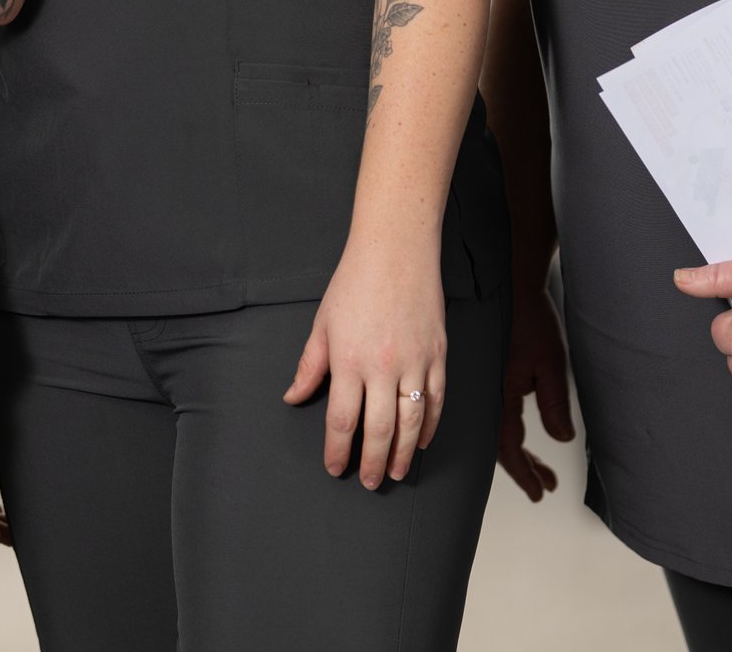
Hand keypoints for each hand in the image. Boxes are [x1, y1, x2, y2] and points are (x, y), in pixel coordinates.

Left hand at [284, 232, 446, 488]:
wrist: (396, 249)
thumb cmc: (355, 282)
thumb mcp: (323, 324)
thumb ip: (310, 366)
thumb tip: (293, 397)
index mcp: (348, 360)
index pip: (341, 419)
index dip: (337, 450)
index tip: (335, 467)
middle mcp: (383, 366)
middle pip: (378, 429)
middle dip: (372, 462)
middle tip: (370, 482)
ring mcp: (415, 361)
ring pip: (410, 421)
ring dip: (403, 452)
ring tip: (396, 472)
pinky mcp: (437, 354)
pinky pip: (436, 400)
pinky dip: (429, 425)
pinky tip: (421, 440)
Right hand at [498, 281, 574, 499]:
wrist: (513, 285)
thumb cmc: (531, 318)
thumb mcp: (551, 363)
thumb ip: (554, 403)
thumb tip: (561, 439)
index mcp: (500, 395)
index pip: (508, 448)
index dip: (525, 474)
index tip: (540, 492)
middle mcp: (489, 394)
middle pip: (501, 446)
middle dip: (524, 468)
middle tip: (544, 485)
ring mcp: (489, 385)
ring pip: (499, 430)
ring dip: (518, 452)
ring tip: (540, 469)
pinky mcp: (492, 375)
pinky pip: (498, 413)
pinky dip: (511, 430)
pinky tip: (521, 432)